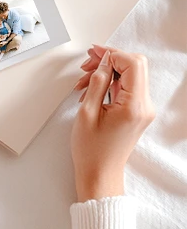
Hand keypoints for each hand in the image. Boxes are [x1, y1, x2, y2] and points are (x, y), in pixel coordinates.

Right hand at [71, 45, 154, 201]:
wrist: (99, 174)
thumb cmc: (92, 151)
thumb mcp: (87, 112)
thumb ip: (97, 82)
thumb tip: (104, 62)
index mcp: (134, 105)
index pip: (133, 64)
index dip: (113, 54)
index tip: (94, 54)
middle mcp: (144, 106)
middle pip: (134, 66)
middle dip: (110, 59)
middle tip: (87, 63)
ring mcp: (142, 109)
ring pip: (129, 74)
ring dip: (107, 71)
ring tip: (83, 79)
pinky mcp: (136, 111)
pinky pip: (126, 87)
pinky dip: (110, 82)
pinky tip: (90, 88)